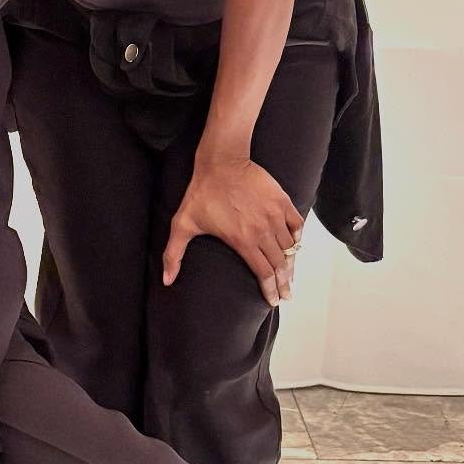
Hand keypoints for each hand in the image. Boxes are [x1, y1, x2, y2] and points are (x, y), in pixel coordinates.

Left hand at [163, 156, 302, 309]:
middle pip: (280, 264)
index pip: (263, 273)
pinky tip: (295, 246)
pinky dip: (297, 237)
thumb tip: (166, 281)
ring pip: (290, 247)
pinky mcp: (281, 201)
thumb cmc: (201, 192)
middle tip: (287, 295)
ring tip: (290, 276)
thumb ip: (174, 255)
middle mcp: (262, 231)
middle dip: (284, 283)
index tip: (273, 301)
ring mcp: (274, 216)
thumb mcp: (183, 224)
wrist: (221, 161)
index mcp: (242, 240)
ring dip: (291, 263)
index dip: (270, 290)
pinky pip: (297, 225)